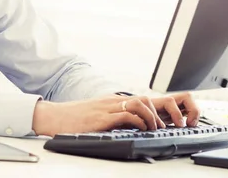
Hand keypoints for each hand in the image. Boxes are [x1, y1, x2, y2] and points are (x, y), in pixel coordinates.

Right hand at [32, 92, 199, 136]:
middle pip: (146, 98)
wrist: (54, 117)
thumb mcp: (99, 116)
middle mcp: (115, 100)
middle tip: (168, 126)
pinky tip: (140, 128)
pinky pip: (125, 114)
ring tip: (156, 128)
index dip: (161, 108)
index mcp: (115, 101)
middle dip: (162, 111)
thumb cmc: (76, 119)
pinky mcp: (102, 117)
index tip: (173, 120)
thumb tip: (134, 128)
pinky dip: (137, 121)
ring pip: (140, 103)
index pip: (143, 99)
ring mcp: (108, 107)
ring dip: (152, 117)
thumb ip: (116, 118)